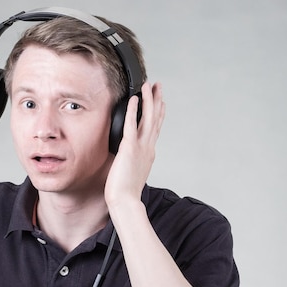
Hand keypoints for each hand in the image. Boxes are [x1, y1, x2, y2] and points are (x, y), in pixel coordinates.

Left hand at [105, 81, 165, 208]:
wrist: (125, 201)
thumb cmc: (125, 192)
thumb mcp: (132, 171)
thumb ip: (133, 160)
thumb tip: (128, 156)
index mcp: (148, 153)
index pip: (155, 129)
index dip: (158, 113)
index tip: (161, 101)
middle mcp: (148, 148)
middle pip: (155, 119)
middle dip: (157, 101)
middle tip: (158, 86)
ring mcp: (141, 147)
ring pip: (148, 118)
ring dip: (149, 100)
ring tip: (149, 85)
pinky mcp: (130, 148)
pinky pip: (132, 125)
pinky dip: (134, 110)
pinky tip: (134, 98)